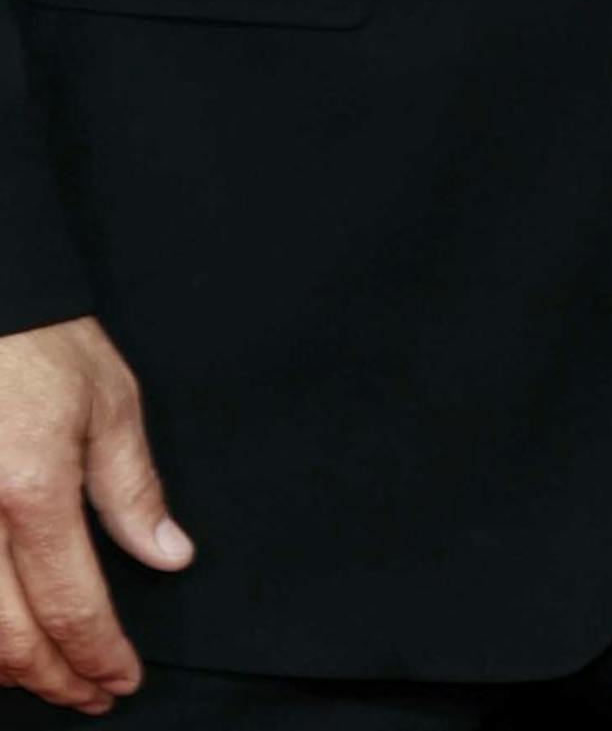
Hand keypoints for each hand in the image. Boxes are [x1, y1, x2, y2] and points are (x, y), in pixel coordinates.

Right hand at [0, 319, 192, 710]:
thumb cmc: (41, 343)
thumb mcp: (108, 403)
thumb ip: (133, 490)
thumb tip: (169, 555)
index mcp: (30, 490)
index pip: (70, 606)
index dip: (99, 656)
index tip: (123, 679)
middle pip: (9, 640)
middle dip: (55, 680)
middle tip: (91, 695)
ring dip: (7, 668)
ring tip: (50, 674)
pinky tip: (1, 640)